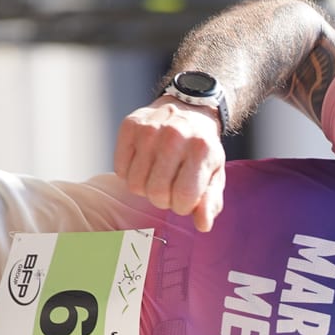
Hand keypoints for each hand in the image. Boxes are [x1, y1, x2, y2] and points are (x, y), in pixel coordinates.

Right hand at [113, 97, 226, 231]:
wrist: (189, 109)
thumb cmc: (202, 149)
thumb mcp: (215, 174)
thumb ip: (210, 201)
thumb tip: (202, 225)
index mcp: (201, 151)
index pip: (183, 198)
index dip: (182, 207)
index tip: (184, 198)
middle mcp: (175, 137)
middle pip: (157, 193)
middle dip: (163, 199)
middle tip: (169, 187)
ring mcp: (149, 130)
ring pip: (135, 185)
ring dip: (145, 188)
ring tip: (156, 175)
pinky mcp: (130, 126)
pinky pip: (120, 169)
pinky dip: (130, 174)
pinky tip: (143, 164)